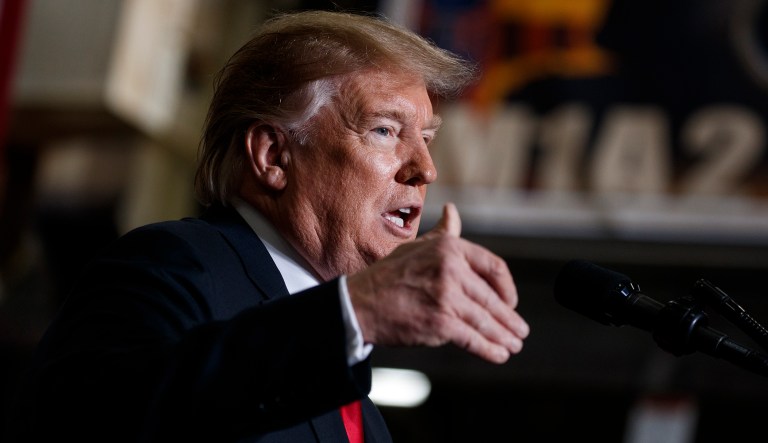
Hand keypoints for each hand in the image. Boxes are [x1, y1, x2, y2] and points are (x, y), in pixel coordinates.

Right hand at [346, 203, 529, 363]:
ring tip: (513, 344)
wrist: (360, 303)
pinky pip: (473, 338)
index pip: (493, 266)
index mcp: (449, 248)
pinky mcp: (440, 322)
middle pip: (491, 298)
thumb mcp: (417, 246)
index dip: (507, 287)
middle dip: (508, 319)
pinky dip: (489, 349)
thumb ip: (443, 233)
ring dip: (504, 336)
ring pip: (485, 320)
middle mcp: (451, 269)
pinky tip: (498, 355)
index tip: (511, 302)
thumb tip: (453, 211)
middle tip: (520, 330)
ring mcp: (446, 296)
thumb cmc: (388, 276)